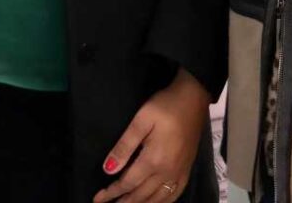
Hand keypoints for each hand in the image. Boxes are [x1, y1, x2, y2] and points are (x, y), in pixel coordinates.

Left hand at [93, 69, 207, 202]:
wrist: (193, 98)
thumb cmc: (165, 106)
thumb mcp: (141, 120)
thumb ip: (124, 146)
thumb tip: (108, 169)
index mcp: (153, 160)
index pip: (128, 183)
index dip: (112, 192)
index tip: (97, 199)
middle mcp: (166, 172)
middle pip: (141, 195)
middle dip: (123, 202)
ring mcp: (179, 173)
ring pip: (157, 199)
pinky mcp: (187, 170)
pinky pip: (174, 195)